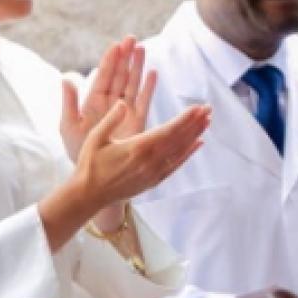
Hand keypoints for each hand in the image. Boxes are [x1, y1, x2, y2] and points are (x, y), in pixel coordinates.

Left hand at [61, 36, 155, 163]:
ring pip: (132, 83)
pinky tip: (152, 73)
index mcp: (93, 101)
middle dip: (125, 57)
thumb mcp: (68, 126)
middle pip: (120, 75)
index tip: (116, 44)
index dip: (110, 60)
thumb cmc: (78, 150)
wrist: (95, 172)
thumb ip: (68, 103)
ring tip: (142, 49)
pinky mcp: (137, 120)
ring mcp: (124, 110)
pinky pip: (144, 100)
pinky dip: (148, 87)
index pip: (103, 76)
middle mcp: (110, 102)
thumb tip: (66, 79)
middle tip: (132, 39)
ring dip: (137, 66)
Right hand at [73, 99, 209, 210]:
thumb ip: (111, 119)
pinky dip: (188, 154)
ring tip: (207, 122)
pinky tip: (198, 144)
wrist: (89, 196)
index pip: (168, 130)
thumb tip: (124, 102)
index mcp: (137, 148)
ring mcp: (153, 172)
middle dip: (195, 123)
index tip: (198, 107)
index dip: (185, 118)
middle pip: (179, 139)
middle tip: (209, 109)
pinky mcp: (153, 181)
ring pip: (180, 151)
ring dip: (195, 135)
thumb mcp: (94, 138)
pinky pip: (176, 165)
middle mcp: (150, 161)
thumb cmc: (89, 165)